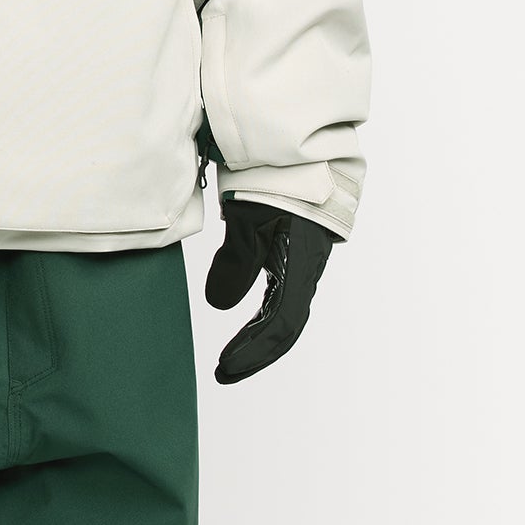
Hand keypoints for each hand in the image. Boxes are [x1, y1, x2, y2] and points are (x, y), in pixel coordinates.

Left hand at [204, 198, 334, 384]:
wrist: (300, 151)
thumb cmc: (276, 180)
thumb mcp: (249, 219)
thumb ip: (236, 261)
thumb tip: (218, 305)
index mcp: (300, 266)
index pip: (280, 324)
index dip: (253, 350)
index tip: (225, 367)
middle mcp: (306, 270)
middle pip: (284, 328)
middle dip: (254, 354)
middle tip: (223, 373)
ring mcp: (302, 264)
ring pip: (284, 315)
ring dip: (258, 339)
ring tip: (230, 358)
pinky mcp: (294, 255)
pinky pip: (281, 297)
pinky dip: (263, 318)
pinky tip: (249, 326)